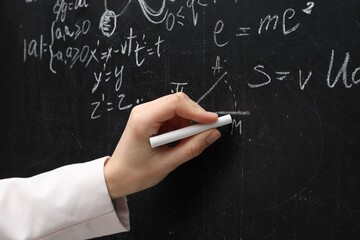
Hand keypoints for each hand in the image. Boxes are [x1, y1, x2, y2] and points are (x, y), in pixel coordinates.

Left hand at [104, 92, 220, 198]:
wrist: (117, 177)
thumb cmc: (135, 173)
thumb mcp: (167, 163)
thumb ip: (192, 148)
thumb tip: (212, 134)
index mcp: (143, 120)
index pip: (175, 104)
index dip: (197, 111)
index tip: (213, 122)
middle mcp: (143, 111)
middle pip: (178, 102)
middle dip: (195, 116)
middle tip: (206, 132)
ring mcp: (146, 112)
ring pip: (177, 108)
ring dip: (187, 123)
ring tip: (182, 143)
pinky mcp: (150, 117)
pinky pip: (172, 115)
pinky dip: (180, 126)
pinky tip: (175, 140)